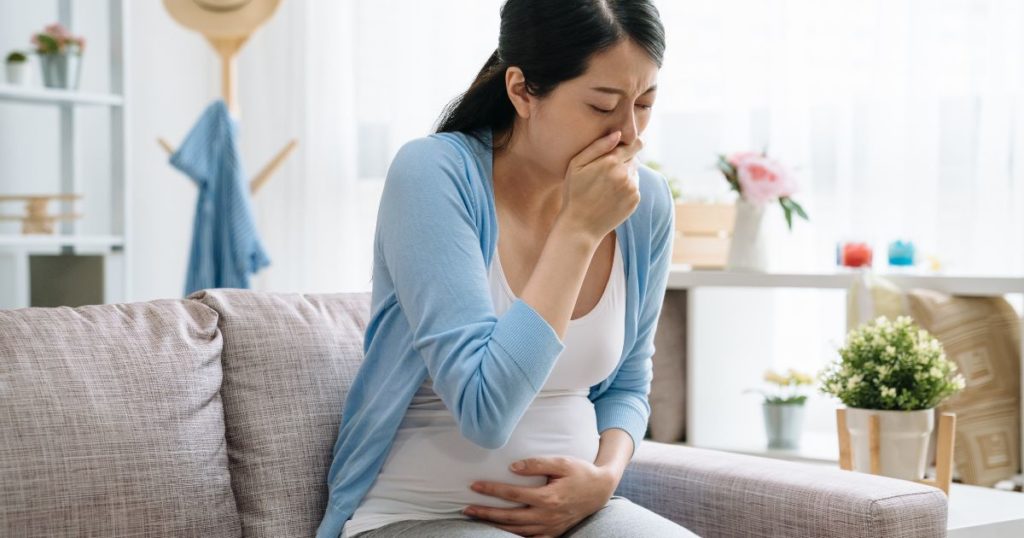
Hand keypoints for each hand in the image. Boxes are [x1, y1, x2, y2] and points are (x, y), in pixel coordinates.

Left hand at [463, 456, 618, 537]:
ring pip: (517, 531)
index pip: (513, 494)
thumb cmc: (580, 472)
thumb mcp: (561, 462)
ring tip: (477, 519)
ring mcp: (551, 527)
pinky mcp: (554, 533)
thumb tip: (512, 468)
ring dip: (495, 526)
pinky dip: (513, 537)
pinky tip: (500, 532)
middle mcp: (547, 516)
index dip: (491, 490)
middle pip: (509, 517)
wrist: (600, 490)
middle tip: (466, 509)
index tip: (474, 485)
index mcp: (548, 497)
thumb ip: (536, 463)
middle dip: (486, 513)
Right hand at [558, 131, 642, 244]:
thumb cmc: (573, 193)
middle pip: (633, 159)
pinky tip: (610, 196)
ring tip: (606, 186)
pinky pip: (634, 187)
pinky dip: (626, 188)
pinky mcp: (635, 201)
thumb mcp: (576, 165)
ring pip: (634, 173)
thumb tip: (618, 134)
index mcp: (611, 162)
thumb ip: (597, 146)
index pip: (633, 144)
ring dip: (625, 175)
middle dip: (624, 161)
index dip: (633, 143)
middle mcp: (624, 174)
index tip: (633, 142)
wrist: (580, 225)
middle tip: (606, 172)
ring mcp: (632, 188)